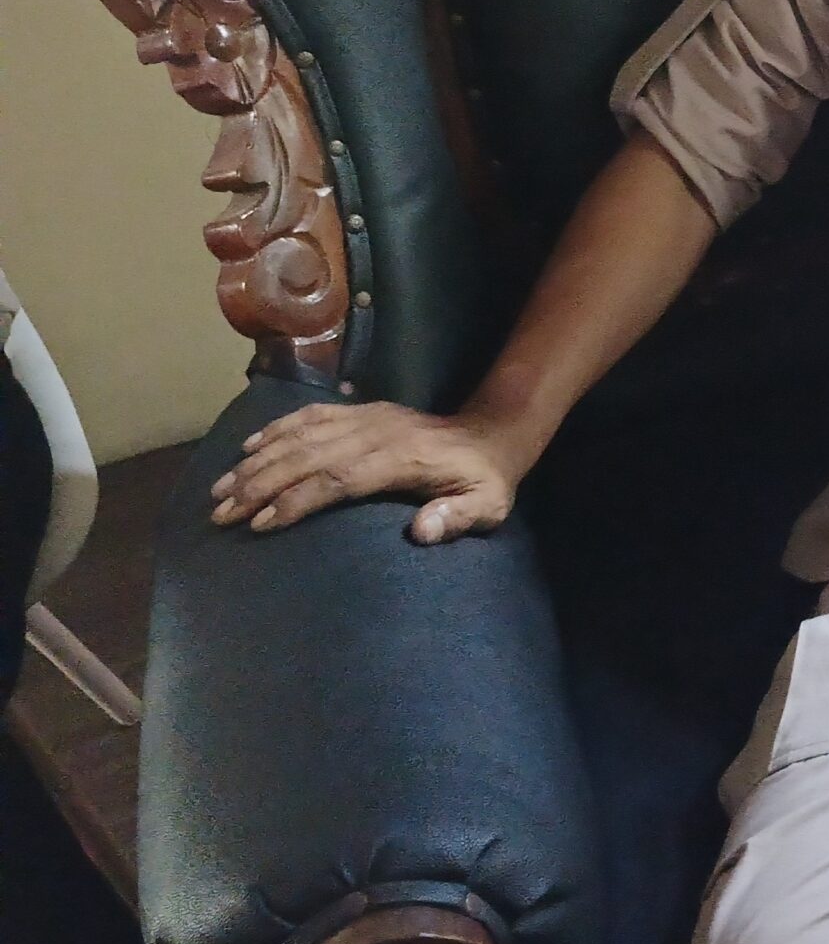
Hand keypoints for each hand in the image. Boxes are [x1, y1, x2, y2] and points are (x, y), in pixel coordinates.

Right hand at [209, 402, 531, 543]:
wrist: (493, 432)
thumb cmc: (486, 480)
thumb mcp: (488, 506)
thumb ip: (458, 518)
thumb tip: (422, 531)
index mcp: (401, 458)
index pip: (338, 478)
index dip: (298, 500)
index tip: (260, 523)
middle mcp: (377, 432)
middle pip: (308, 455)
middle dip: (260, 483)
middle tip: (220, 513)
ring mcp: (368, 418)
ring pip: (302, 435)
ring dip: (258, 460)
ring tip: (220, 488)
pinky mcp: (364, 411)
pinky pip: (313, 415)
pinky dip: (278, 429)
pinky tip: (249, 446)